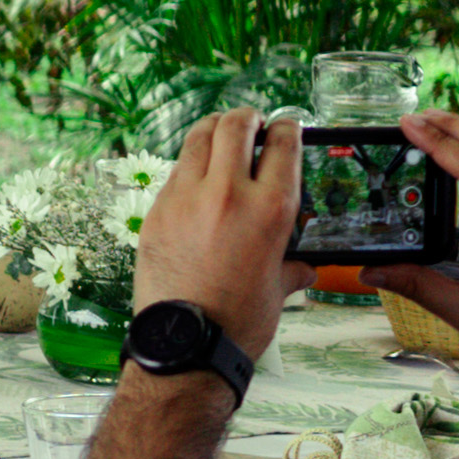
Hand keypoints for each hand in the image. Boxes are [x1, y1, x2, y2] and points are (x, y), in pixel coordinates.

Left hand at [134, 106, 306, 363]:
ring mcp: (185, 198)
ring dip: (213, 129)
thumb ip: (292, 265)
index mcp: (270, 208)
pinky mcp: (155, 211)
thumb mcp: (281, 287)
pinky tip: (197, 176)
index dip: (288, 127)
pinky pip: (175, 172)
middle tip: (253, 121)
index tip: (287, 126)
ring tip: (222, 134)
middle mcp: (227, 193)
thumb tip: (302, 265)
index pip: (283, 143)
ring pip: (197, 138)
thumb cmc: (240, 319)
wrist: (186, 342)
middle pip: (235, 125)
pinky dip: (190, 164)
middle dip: (247, 117)